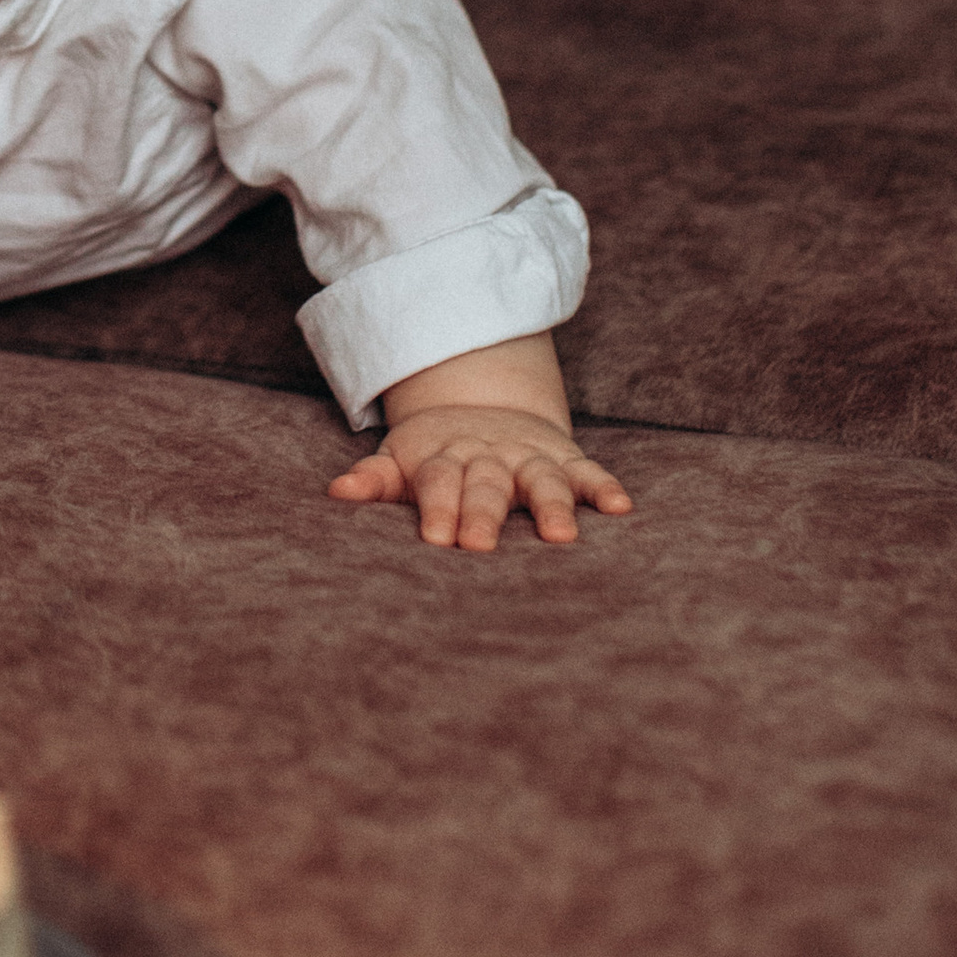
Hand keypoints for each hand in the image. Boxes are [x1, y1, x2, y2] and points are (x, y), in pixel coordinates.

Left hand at [328, 401, 632, 551]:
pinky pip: (588, 473)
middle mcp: (489, 456)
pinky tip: (620, 508)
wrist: (486, 411)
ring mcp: (529, 457)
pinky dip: (604, 487)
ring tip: (561, 536)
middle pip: (486, 484)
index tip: (437, 539)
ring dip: (552, 504)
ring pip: (542, 479)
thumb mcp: (402, 462)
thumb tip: (336, 493)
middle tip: (480, 545)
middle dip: (484, 513)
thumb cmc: (436, 457)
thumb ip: (374, 480)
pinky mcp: (565, 460)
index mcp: (445, 458)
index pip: (439, 481)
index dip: (438, 507)